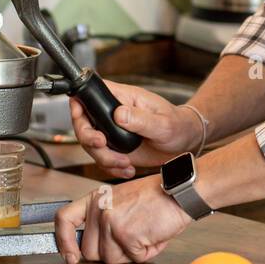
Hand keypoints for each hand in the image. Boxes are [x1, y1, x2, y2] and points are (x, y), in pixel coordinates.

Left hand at [54, 173, 190, 263]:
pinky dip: (147, 252)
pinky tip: (153, 234)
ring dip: (131, 253)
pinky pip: (133, 259)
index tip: (70, 257)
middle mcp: (99, 209)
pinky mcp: (127, 235)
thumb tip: (88, 249)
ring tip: (144, 232)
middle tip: (132, 235)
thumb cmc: (154, 198)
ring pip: (111, 259)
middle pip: (90, 252)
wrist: (179, 191)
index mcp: (95, 199)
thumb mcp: (119, 201)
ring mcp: (111, 223)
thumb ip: (101, 220)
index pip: (64, 219)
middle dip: (112, 252)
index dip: (63, 242)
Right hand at [69, 79, 200, 178]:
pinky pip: (103, 159)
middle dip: (89, 138)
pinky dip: (112, 168)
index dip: (80, 105)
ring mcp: (113, 132)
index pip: (92, 94)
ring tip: (124, 163)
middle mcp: (113, 114)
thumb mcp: (162, 122)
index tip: (83, 120)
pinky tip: (128, 169)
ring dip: (104, 158)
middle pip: (84, 122)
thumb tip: (119, 114)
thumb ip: (141, 119)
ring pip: (91, 145)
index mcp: (123, 98)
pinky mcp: (117, 148)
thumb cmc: (177, 124)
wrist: (184, 142)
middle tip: (102, 145)